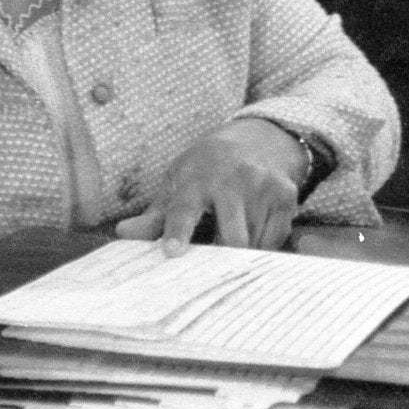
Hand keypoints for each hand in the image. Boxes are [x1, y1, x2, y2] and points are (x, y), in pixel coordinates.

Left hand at [113, 119, 308, 254]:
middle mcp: (232, 180)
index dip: (177, 231)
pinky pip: (274, 241)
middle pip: (231, 237)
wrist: (257, 139)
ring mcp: (263, 187)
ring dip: (241, 255)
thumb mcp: (178, 182)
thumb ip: (154, 214)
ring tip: (231, 242)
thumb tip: (123, 233)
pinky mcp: (286, 196)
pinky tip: (254, 230)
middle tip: (211, 269)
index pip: (183, 208)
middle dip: (223, 258)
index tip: (171, 252)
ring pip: (253, 244)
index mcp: (197, 178)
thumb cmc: (207, 169)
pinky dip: (261, 246)